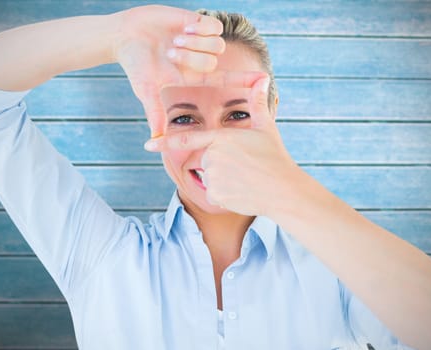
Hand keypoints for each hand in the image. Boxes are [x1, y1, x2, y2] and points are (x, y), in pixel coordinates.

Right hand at [115, 5, 232, 135]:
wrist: (126, 36)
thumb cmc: (135, 65)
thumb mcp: (146, 90)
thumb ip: (155, 112)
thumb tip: (156, 139)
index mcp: (193, 76)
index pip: (225, 79)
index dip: (244, 80)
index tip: (263, 80)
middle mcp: (200, 58)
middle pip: (215, 61)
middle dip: (191, 58)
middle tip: (169, 53)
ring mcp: (199, 40)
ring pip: (217, 45)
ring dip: (194, 44)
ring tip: (173, 40)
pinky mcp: (196, 21)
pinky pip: (214, 27)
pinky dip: (198, 29)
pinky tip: (182, 27)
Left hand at [144, 77, 296, 215]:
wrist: (283, 189)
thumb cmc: (275, 158)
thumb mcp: (266, 128)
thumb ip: (257, 104)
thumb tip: (262, 79)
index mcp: (221, 138)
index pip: (187, 139)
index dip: (165, 142)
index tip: (148, 144)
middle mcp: (213, 155)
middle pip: (206, 161)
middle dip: (221, 165)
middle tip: (244, 168)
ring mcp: (212, 175)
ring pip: (210, 178)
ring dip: (224, 181)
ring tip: (245, 180)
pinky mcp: (214, 194)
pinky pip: (214, 194)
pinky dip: (225, 195)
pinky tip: (241, 192)